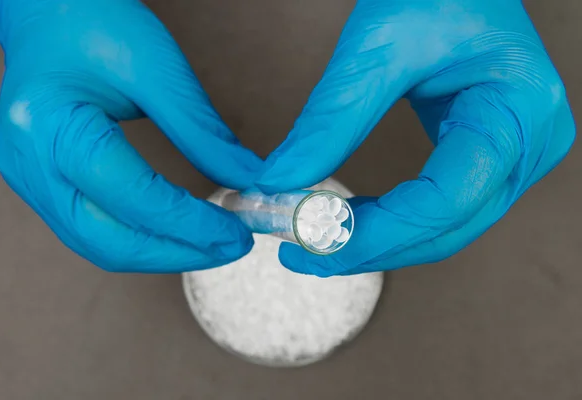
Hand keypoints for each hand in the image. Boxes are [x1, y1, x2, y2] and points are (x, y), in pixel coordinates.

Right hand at [0, 0, 262, 271]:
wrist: (44, 14)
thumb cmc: (95, 23)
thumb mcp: (157, 69)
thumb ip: (202, 132)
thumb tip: (248, 181)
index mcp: (54, 127)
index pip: (133, 196)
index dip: (191, 224)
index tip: (238, 231)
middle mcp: (30, 165)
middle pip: (109, 241)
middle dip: (177, 253)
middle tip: (231, 247)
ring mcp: (29, 181)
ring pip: (98, 246)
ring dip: (160, 254)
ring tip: (211, 245)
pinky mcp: (41, 186)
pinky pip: (92, 231)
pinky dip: (138, 240)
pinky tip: (176, 234)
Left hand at [256, 0, 575, 276]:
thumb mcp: (380, 47)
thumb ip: (331, 119)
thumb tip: (277, 182)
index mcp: (517, 112)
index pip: (447, 199)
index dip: (378, 232)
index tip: (312, 241)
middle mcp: (528, 145)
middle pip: (448, 227)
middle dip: (371, 249)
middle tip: (303, 255)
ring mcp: (514, 156)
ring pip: (444, 227)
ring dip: (379, 242)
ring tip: (315, 241)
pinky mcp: (489, 158)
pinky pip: (442, 208)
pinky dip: (393, 221)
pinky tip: (348, 219)